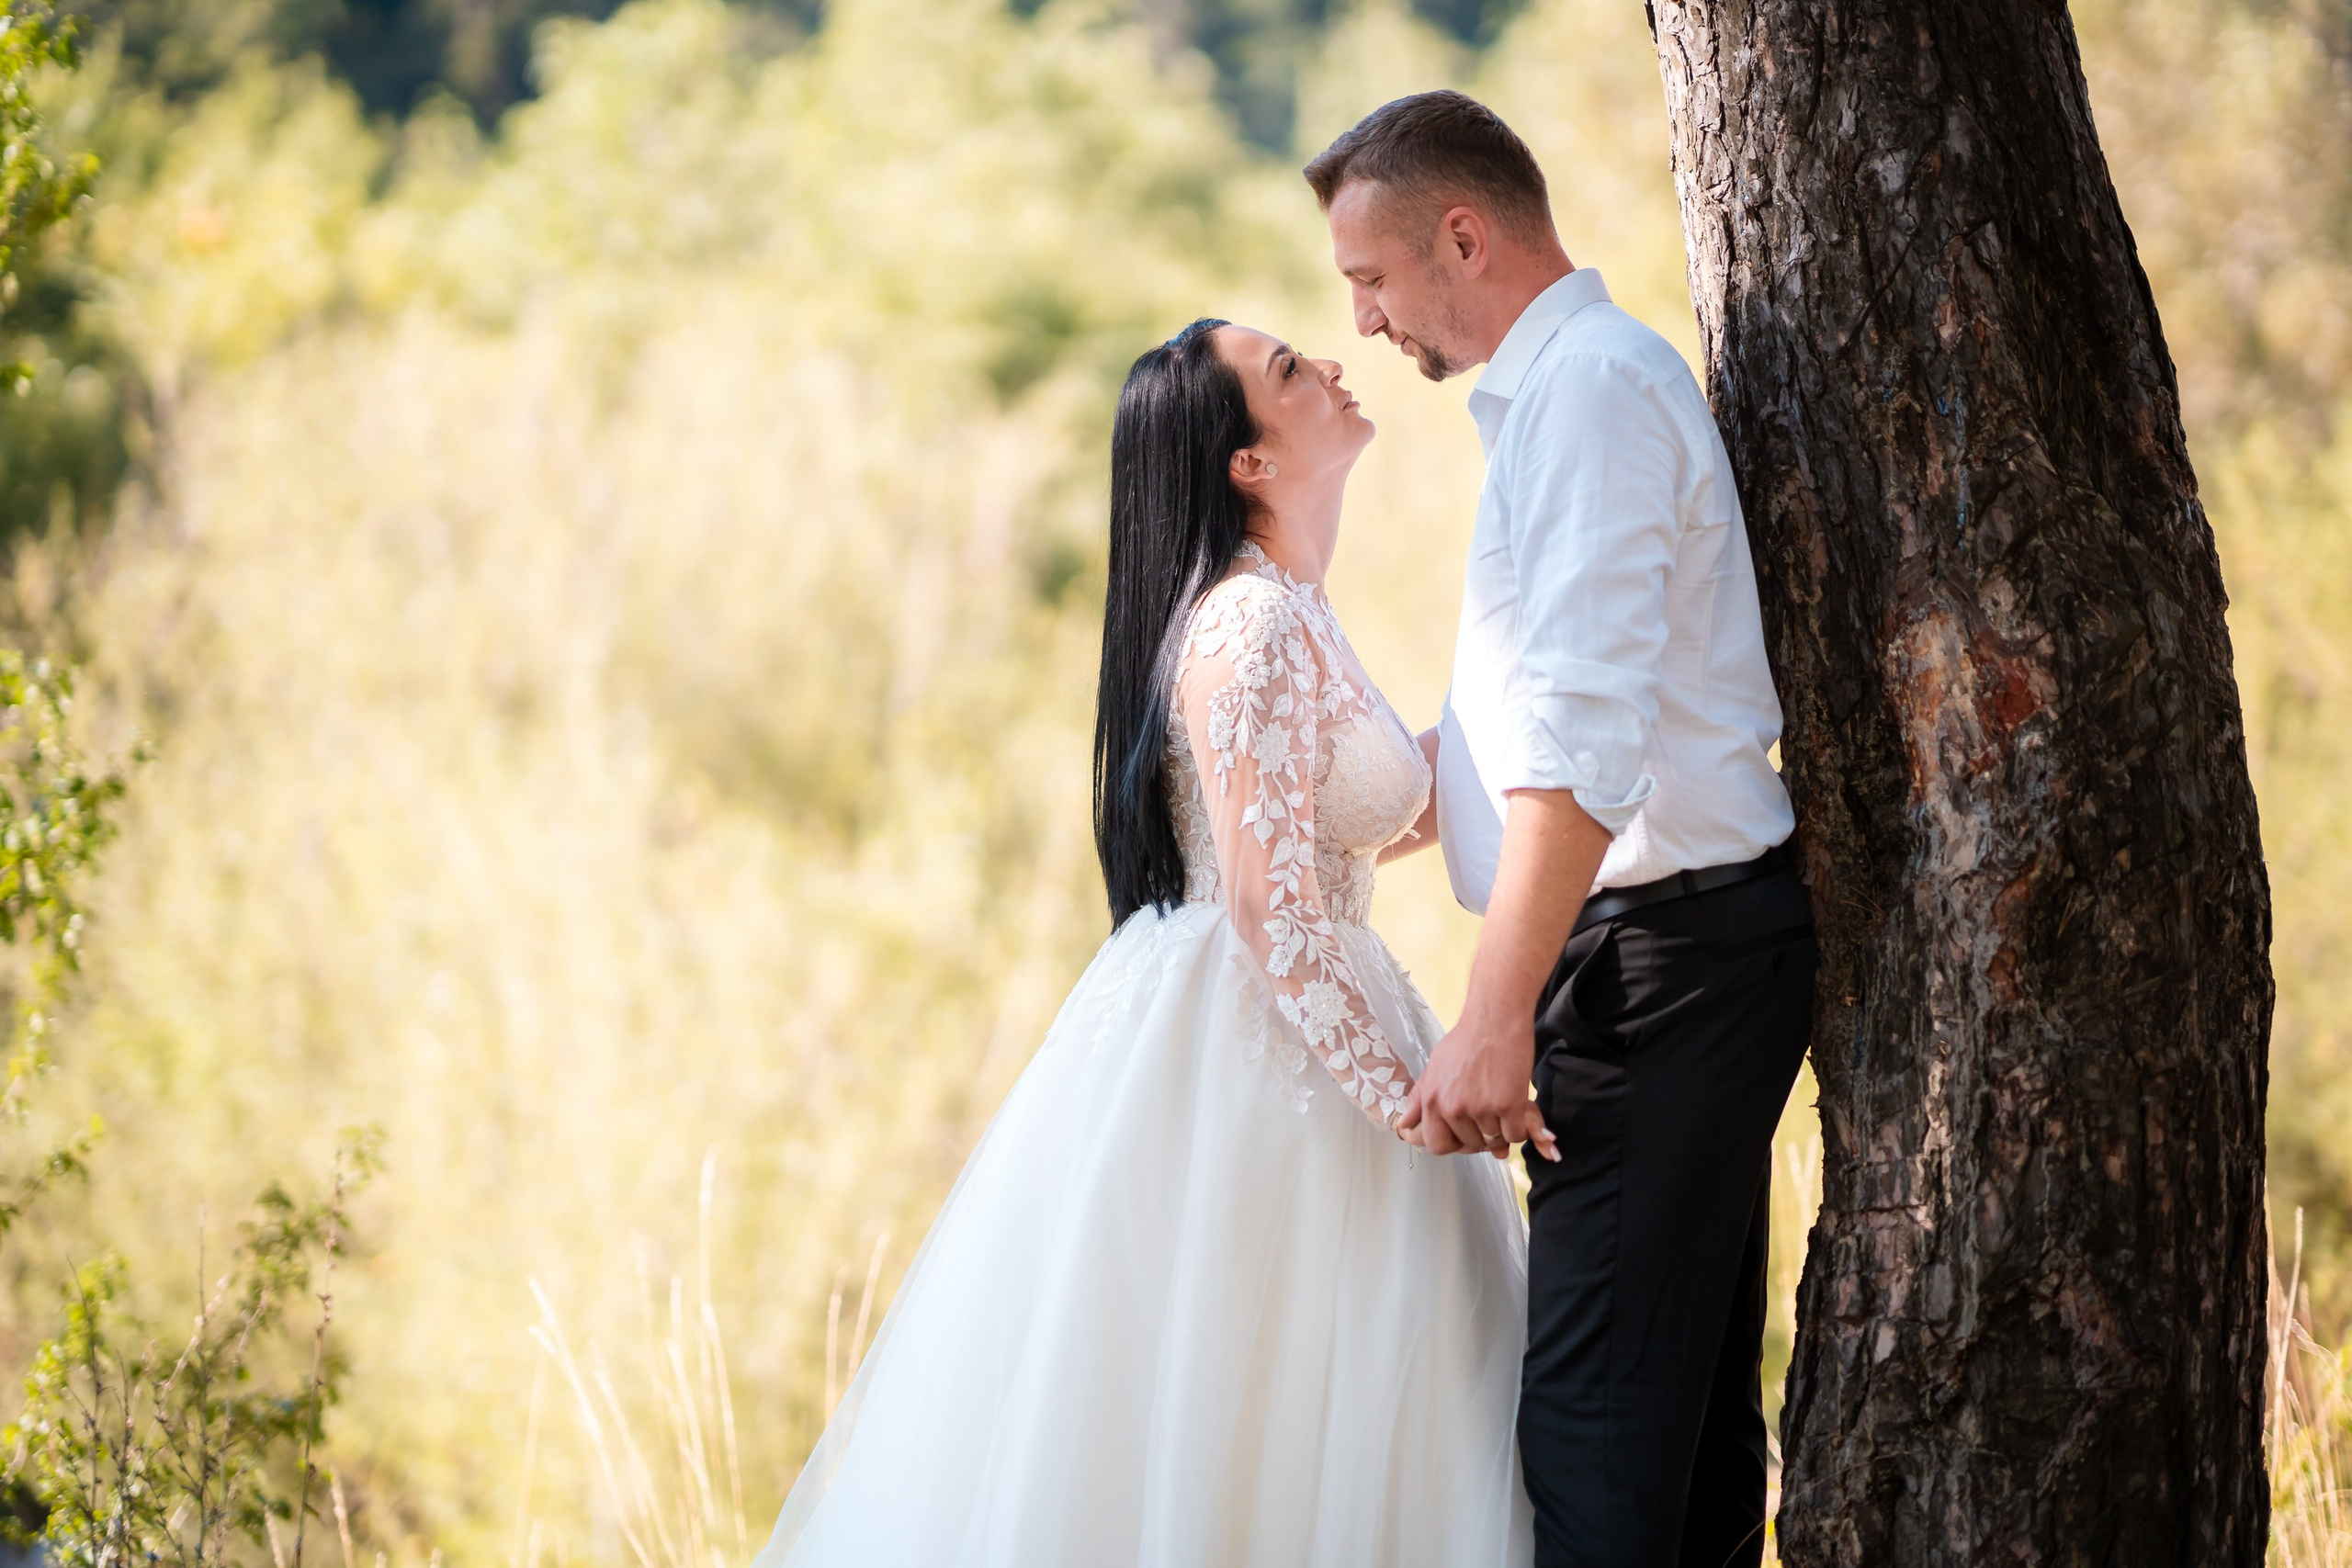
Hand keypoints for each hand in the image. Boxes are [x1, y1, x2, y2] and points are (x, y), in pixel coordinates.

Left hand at [1396, 1010, 1559, 1161]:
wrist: (1496, 1020)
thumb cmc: (1466, 1040)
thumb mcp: (1434, 1067)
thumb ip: (1420, 1099)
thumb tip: (1404, 1124)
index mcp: (1432, 1100)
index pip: (1437, 1145)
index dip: (1454, 1143)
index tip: (1465, 1134)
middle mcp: (1452, 1108)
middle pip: (1470, 1144)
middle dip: (1481, 1136)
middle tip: (1489, 1117)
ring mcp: (1480, 1108)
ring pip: (1494, 1140)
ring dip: (1501, 1128)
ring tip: (1501, 1104)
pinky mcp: (1508, 1105)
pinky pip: (1514, 1134)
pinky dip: (1518, 1126)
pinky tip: (1515, 1107)